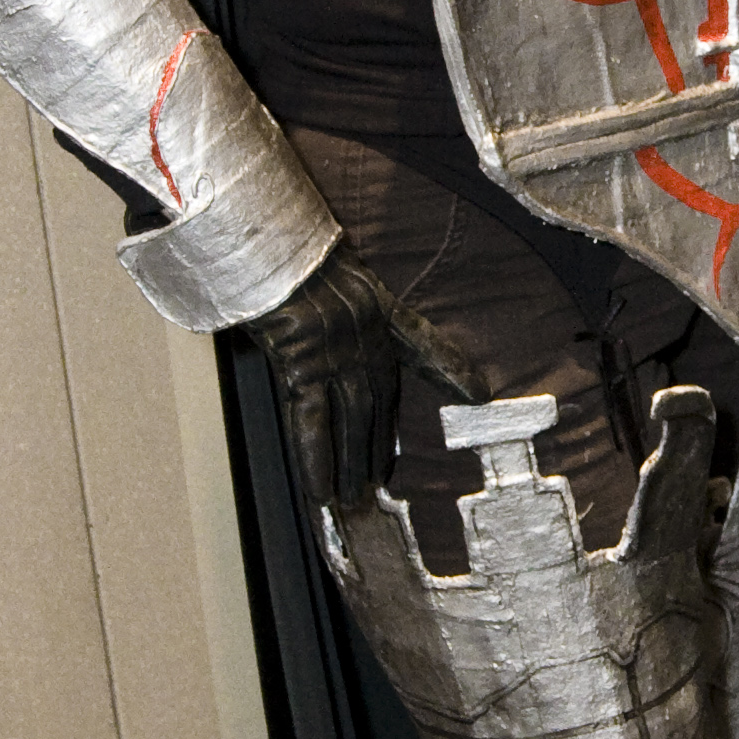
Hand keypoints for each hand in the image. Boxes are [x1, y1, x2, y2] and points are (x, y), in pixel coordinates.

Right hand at [251, 247, 477, 509]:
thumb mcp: (332, 269)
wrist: (262, 242)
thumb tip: (324, 331)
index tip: (476, 391)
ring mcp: (336, 351)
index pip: (419, 343)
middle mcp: (364, 333)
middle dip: (378, 442)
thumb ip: (344, 304)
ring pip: (351, 417)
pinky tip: (320, 489)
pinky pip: (311, 421)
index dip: (448, 368)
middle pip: (378, 398)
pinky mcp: (302, 365)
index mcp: (376, 305)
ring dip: (351, 461)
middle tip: (378, 479)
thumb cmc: (287, 250)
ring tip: (352, 496)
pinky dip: (316, 458)